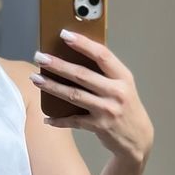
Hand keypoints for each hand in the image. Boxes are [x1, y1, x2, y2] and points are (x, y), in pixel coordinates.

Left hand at [31, 30, 153, 164]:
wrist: (139, 139)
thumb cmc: (127, 107)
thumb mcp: (124, 86)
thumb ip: (106, 73)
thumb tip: (75, 57)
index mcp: (123, 77)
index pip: (102, 55)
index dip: (83, 44)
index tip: (64, 35)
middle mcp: (116, 92)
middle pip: (82, 75)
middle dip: (58, 65)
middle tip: (40, 57)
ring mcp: (107, 110)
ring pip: (74, 95)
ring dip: (52, 87)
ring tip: (36, 79)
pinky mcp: (99, 126)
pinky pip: (74, 121)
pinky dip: (59, 120)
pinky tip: (46, 118)